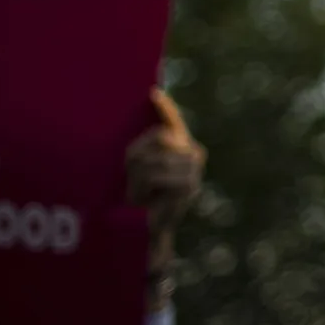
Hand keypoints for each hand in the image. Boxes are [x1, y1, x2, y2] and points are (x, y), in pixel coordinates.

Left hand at [127, 88, 205, 261]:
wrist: (147, 230)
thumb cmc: (138, 199)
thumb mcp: (138, 167)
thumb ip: (147, 147)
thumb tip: (158, 122)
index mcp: (181, 147)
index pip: (172, 122)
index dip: (164, 108)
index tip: (151, 94)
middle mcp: (194, 154)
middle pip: (157, 138)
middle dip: (136, 159)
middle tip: (131, 184)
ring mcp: (194, 170)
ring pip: (153, 159)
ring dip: (136, 178)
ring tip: (136, 196)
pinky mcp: (188, 185)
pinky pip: (155, 174)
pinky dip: (141, 187)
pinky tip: (143, 199)